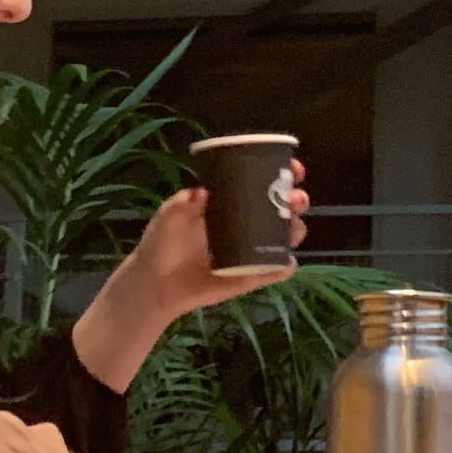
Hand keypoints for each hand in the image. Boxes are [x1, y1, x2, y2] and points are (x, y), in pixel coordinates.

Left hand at [69, 169, 310, 390]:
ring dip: (296, 229)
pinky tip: (286, 261)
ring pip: (285, 237)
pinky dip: (285, 266)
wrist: (155, 284)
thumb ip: (181, 205)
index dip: (281, 172)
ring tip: (293, 227)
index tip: (293, 167)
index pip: (262, 181)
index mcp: (230, 202)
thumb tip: (202, 192)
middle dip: (296, 198)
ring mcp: (251, 250)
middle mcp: (246, 223)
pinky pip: (275, 271)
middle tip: (295, 198)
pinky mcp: (251, 276)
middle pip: (282, 207)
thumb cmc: (161, 245)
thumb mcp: (167, 218)